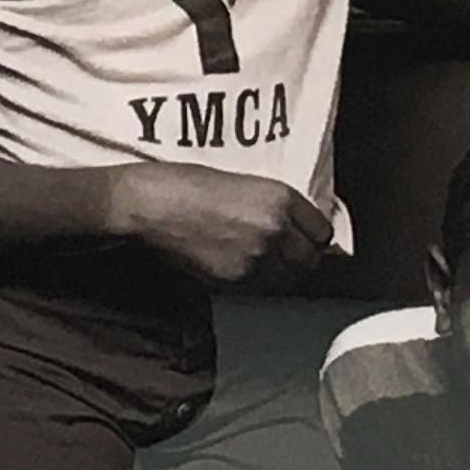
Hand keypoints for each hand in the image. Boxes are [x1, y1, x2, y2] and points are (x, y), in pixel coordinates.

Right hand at [107, 165, 334, 287]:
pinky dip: (256, 280)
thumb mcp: (240, 183)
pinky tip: (238, 264)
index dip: (312, 237)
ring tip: (258, 259)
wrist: (147, 205)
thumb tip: (292, 226)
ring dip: (280, 272)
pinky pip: (261, 286)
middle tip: (284, 253)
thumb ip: (272, 205)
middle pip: (310, 259)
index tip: (305, 238)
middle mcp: (275, 228)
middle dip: (300, 258)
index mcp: (280, 197)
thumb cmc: (183, 185)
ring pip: (288, 278)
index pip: (322, 230)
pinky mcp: (235, 279)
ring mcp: (257, 257)